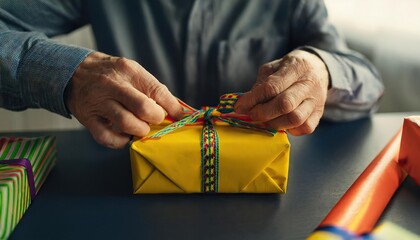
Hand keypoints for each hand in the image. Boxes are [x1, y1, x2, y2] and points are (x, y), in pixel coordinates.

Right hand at [66, 52, 182, 148]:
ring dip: (140, 131)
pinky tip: (126, 137)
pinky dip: (121, 142)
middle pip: (144, 107)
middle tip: (155, 120)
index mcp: (129, 71)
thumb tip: (176, 110)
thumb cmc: (110, 74)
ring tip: (141, 128)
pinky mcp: (88, 118)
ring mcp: (99, 102)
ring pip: (126, 123)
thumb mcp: (131, 72)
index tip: (179, 116)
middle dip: (156, 119)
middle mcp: (114, 85)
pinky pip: (107, 137)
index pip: (158, 91)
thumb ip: (152, 89)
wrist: (73, 72)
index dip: (172, 108)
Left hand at [234, 50, 329, 134]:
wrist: (318, 68)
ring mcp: (316, 100)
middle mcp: (309, 84)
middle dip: (263, 113)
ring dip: (275, 123)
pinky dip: (290, 129)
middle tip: (252, 114)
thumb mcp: (273, 67)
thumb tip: (246, 103)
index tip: (239, 106)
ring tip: (265, 120)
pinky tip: (282, 123)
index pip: (272, 87)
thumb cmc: (290, 68)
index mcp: (296, 68)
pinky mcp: (320, 113)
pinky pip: (305, 127)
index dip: (253, 99)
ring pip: (295, 119)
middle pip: (284, 104)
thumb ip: (260, 84)